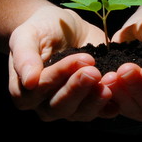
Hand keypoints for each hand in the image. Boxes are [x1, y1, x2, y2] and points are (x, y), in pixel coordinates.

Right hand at [8, 6, 117, 120]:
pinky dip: (108, 107)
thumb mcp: (27, 35)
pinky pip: (98, 112)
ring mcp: (68, 106)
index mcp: (24, 90)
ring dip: (95, 100)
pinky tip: (117, 99)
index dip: (59, 75)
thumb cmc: (41, 29)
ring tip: (109, 81)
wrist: (64, 27)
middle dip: (78, 89)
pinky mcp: (88, 103)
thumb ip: (25, 56)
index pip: (40, 89)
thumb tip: (29, 81)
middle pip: (60, 106)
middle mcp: (44, 104)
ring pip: (80, 113)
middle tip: (94, 72)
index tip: (81, 58)